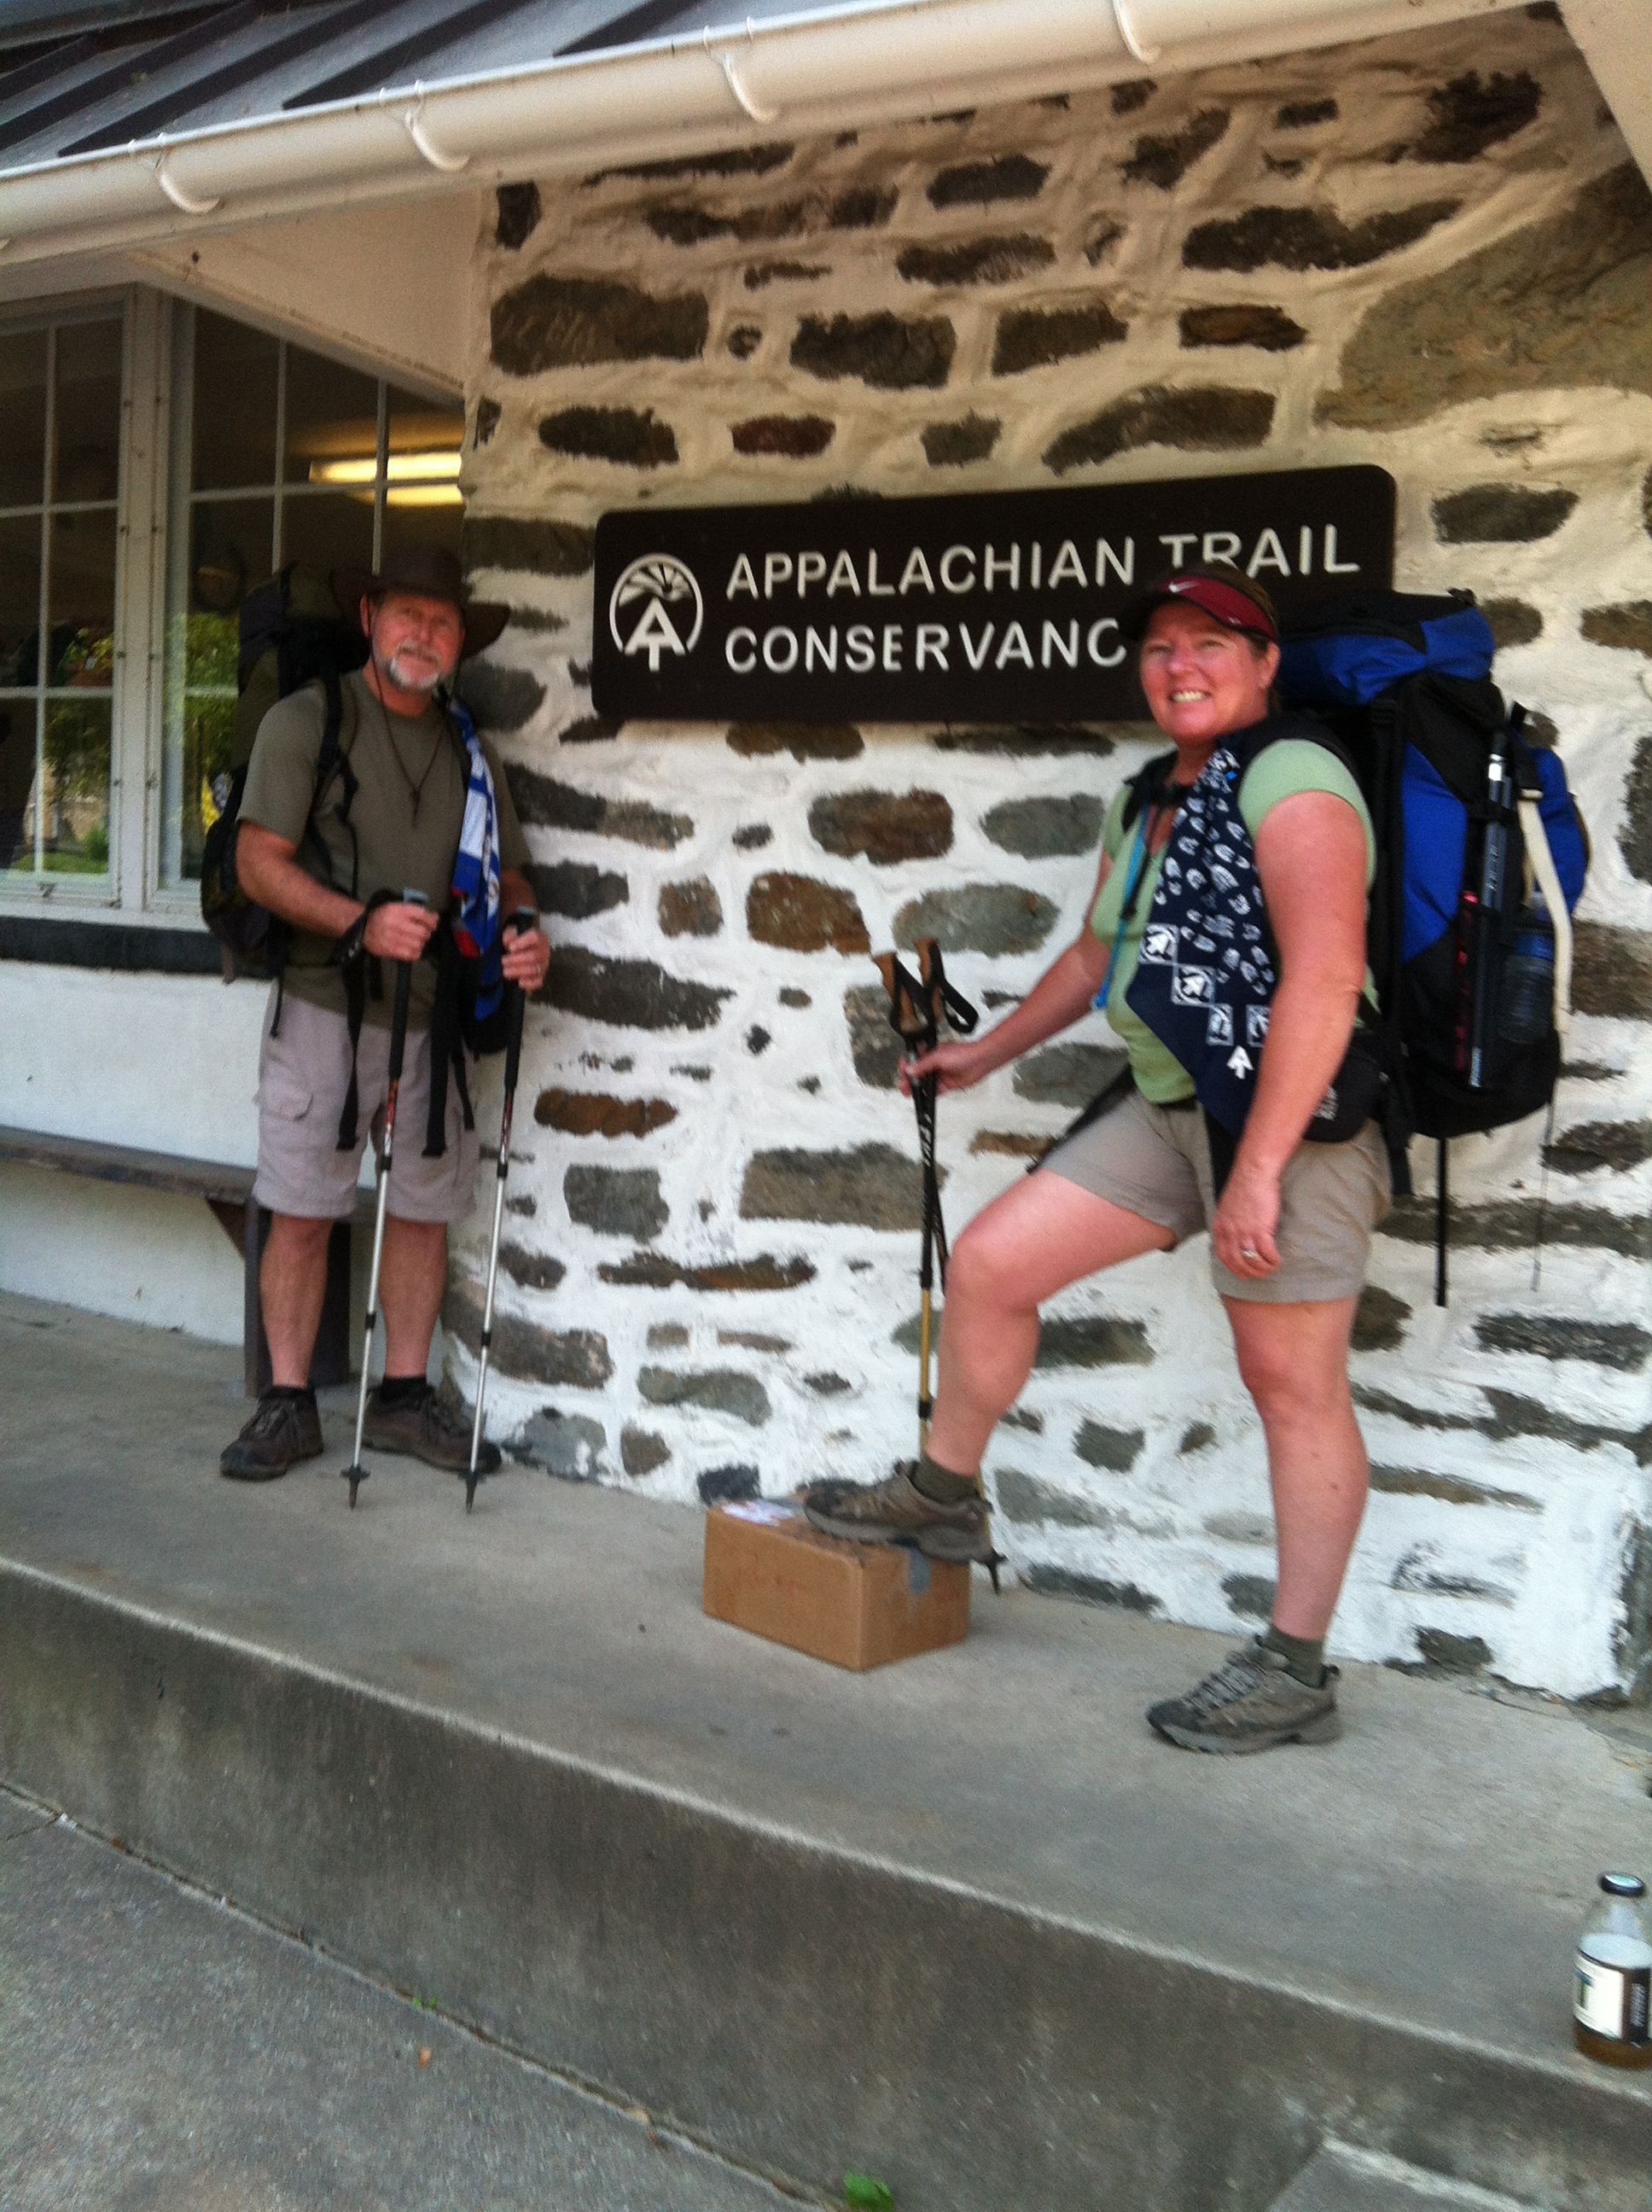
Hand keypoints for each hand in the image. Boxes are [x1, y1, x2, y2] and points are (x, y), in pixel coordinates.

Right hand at [362, 899, 438, 962]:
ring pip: (418, 944)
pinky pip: (411, 954)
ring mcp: (392, 938)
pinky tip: (412, 948)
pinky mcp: (390, 950)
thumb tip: (433, 917)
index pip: (421, 914)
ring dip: (421, 943)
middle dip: (427, 933)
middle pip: (422, 931)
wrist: (362, 929)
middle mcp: (395, 923)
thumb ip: (413, 911)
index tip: (434, 922)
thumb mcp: (395, 907)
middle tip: (425, 932)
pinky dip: (416, 952)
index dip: (431, 919)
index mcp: (397, 910)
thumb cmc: (382, 917)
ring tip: (417, 940)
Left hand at [501, 920, 549, 992]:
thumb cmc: (518, 944)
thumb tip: (509, 940)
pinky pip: (538, 982)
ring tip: (506, 971)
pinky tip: (520, 982)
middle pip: (533, 956)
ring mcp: (543, 965)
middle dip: (516, 960)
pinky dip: (529, 984)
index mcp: (539, 938)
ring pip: (534, 970)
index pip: (535, 937)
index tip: (510, 948)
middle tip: (504, 961)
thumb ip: (509, 936)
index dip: (522, 942)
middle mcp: (544, 951)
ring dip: (518, 971)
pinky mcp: (540, 977)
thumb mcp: (512, 936)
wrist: (522, 954)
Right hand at [898, 1036, 997, 1096]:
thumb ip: (923, 1064)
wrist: (980, 1061)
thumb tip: (910, 1069)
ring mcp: (940, 1075)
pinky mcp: (947, 1084)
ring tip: (910, 1093)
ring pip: (925, 1084)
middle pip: (917, 1074)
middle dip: (909, 1080)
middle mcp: (934, 1064)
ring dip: (917, 1089)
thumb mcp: (938, 1056)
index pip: (913, 1060)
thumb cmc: (963, 1053)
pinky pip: (935, 1091)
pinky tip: (924, 1098)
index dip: (906, 1066)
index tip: (903, 1072)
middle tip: (904, 1086)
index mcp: (930, 1053)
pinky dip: (929, 1095)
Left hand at [1210, 1156, 1282, 1279]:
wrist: (1253, 1173)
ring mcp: (1244, 1232)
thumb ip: (1229, 1221)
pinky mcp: (1260, 1229)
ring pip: (1251, 1261)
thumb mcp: (1228, 1206)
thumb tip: (1236, 1232)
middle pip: (1237, 1262)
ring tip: (1271, 1268)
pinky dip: (1272, 1260)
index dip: (1233, 1267)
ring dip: (1262, 1269)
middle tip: (1260, 1275)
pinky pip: (1266, 1253)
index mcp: (1220, 1227)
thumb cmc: (1244, 1185)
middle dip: (1249, 1272)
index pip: (1223, 1255)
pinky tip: (1277, 1260)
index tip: (1242, 1273)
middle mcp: (1229, 1232)